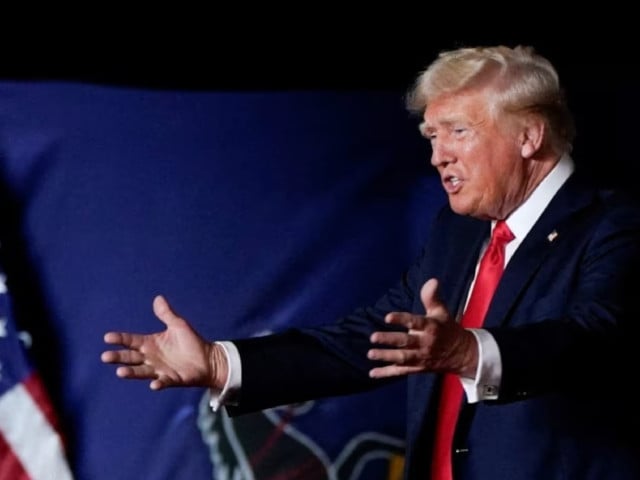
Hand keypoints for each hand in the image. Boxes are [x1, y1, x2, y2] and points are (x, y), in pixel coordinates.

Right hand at [100, 295, 227, 389]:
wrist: (208, 359)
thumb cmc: (191, 342)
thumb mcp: (178, 325)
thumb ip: (166, 314)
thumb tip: (158, 298)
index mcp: (150, 344)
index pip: (131, 341)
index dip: (120, 339)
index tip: (107, 337)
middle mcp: (151, 358)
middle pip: (131, 358)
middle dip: (118, 358)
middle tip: (105, 357)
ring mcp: (160, 370)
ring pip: (142, 372)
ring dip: (131, 373)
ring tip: (120, 372)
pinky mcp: (172, 379)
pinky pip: (163, 382)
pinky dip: (158, 383)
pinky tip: (154, 384)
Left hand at [367, 278, 477, 378]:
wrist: (462, 354)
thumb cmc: (447, 329)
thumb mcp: (442, 312)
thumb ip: (432, 297)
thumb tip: (432, 280)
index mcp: (430, 327)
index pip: (415, 322)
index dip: (401, 319)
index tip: (387, 317)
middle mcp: (425, 343)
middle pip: (405, 342)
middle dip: (389, 340)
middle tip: (373, 337)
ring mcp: (421, 357)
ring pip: (402, 358)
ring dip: (386, 356)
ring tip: (370, 353)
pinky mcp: (418, 368)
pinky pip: (401, 371)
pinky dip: (386, 373)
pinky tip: (372, 373)